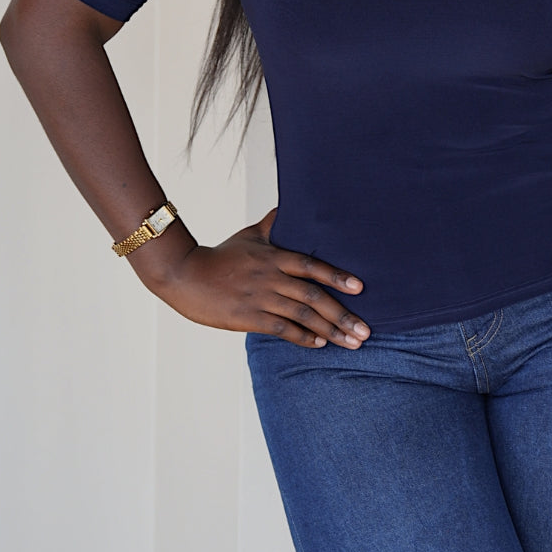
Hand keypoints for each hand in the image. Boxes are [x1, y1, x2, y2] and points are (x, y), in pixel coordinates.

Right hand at [141, 209, 370, 348]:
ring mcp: (260, 298)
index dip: (337, 276)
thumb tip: (290, 207)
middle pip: (314, 296)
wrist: (185, 274)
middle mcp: (271, 277)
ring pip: (302, 316)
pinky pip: (281, 329)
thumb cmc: (220, 255)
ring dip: (330, 331)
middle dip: (343, 314)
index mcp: (274, 256)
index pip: (311, 266)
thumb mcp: (250, 235)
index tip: (361, 288)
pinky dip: (302, 338)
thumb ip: (274, 225)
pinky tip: (320, 344)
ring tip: (352, 343)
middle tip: (366, 330)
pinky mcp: (248, 317)